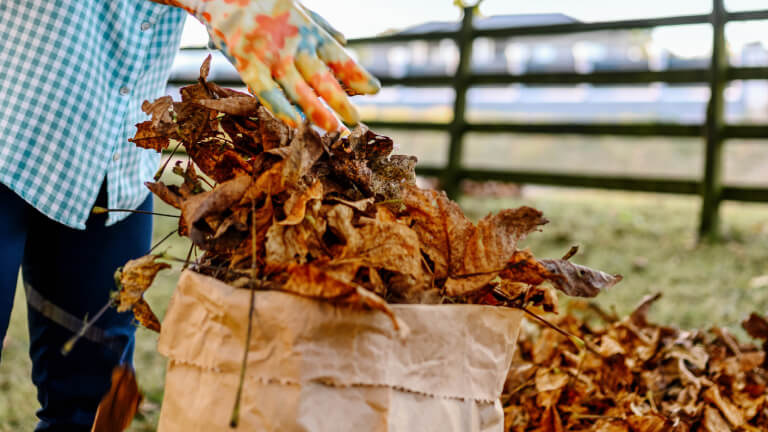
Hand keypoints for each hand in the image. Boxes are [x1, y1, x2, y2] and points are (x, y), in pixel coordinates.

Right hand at [171, 0, 380, 131]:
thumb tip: (345, 42)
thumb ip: (321, 26)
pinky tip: (295, 123)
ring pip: (299, 90)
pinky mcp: (247, 63)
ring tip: (334, 128)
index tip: (375, 89)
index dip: (358, 74)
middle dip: (342, 101)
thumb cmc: (264, 1)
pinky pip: (267, 91)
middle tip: (356, 121)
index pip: (339, 58)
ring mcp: (271, 56)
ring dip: (317, 111)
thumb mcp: (296, 8)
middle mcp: (295, 46)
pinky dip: (281, 108)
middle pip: (323, 79)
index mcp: (309, 33)